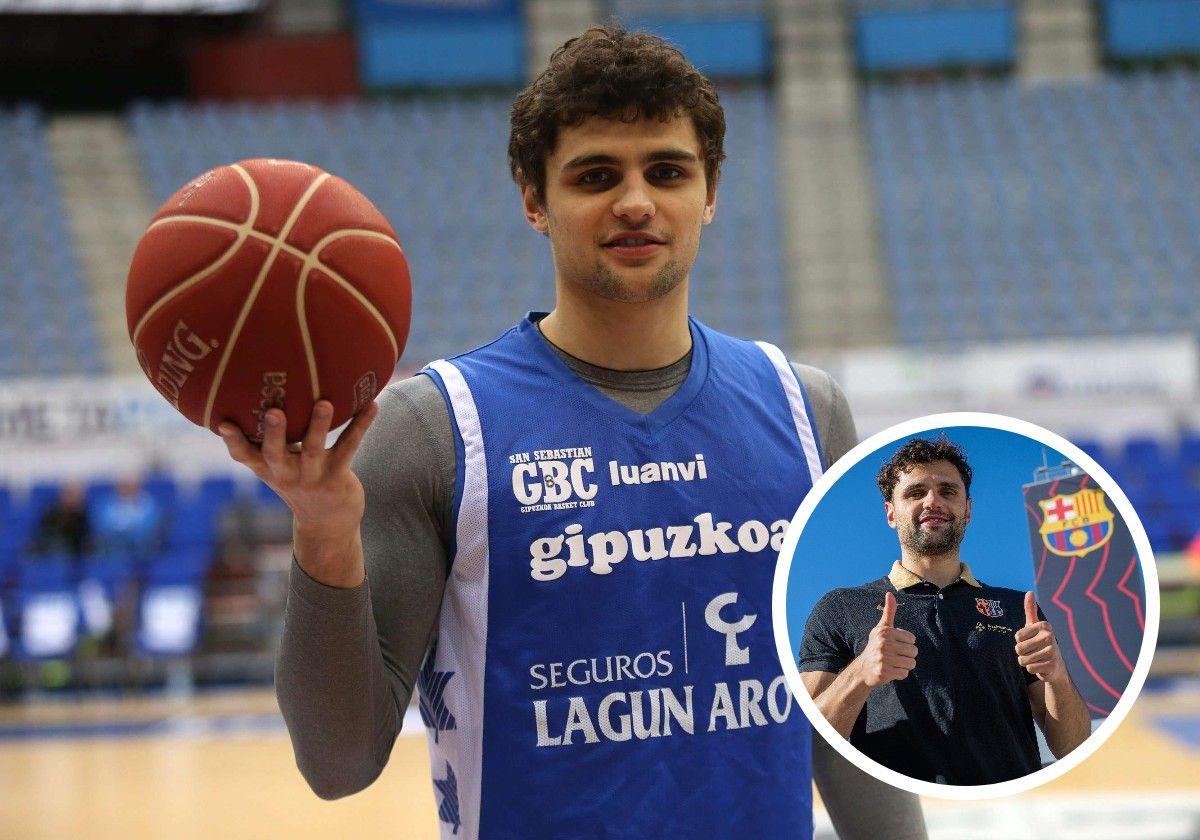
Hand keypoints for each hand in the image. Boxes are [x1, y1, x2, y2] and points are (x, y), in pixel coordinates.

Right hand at [218, 399, 378, 563]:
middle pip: (275, 453)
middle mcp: (286, 474)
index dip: (233, 441)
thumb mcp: (277, 468)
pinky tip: (371, 405)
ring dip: (319, 425)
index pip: (244, 456)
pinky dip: (360, 424)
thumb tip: (258, 394)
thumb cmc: (298, 483)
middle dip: (274, 433)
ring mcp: (312, 477)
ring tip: (325, 403)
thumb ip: (266, 442)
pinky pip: (349, 446)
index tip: (223, 423)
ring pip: (314, 449)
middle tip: (274, 412)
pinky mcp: (337, 477)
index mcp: (268, 469)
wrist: (327, 524)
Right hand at [856, 591, 917, 687]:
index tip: (894, 645)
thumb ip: (888, 611)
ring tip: (893, 663)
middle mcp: (884, 644)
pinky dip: (900, 674)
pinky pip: (904, 673)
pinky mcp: (885, 672)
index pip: (912, 639)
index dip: (906, 643)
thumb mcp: (881, 628)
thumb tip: (890, 593)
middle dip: (907, 655)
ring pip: (911, 663)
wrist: (863, 669)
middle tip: (894, 656)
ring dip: (904, 665)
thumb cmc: (875, 646)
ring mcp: (884, 659)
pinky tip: (890, 671)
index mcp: (885, 632)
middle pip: (914, 651)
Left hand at [1015, 591, 1064, 682]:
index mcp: (1044, 626)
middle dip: (1022, 653)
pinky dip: (1032, 669)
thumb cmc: (1040, 642)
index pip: (1017, 636)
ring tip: (1037, 659)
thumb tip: (1029, 592)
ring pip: (1023, 659)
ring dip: (1026, 662)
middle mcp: (1050, 637)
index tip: (1031, 641)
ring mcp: (1053, 652)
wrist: (1056, 665)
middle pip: (1019, 648)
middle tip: (1033, 652)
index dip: (1020, 641)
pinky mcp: (1052, 665)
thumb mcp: (1034, 626)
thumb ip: (1030, 610)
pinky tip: (1041, 666)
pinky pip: (1030, 668)